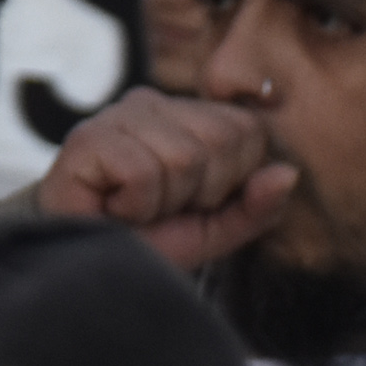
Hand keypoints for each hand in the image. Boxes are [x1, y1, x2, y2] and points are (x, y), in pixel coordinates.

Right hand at [33, 87, 296, 269]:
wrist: (78, 262)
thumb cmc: (143, 240)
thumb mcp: (212, 231)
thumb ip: (255, 207)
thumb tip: (288, 173)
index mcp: (186, 116)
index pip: (247, 130)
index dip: (231, 182)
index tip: (191, 203)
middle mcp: (151, 103)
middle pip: (220, 141)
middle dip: (200, 192)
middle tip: (160, 208)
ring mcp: (117, 116)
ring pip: (184, 157)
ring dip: (163, 202)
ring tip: (134, 209)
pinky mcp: (87, 139)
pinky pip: (143, 172)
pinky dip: (135, 205)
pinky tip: (112, 207)